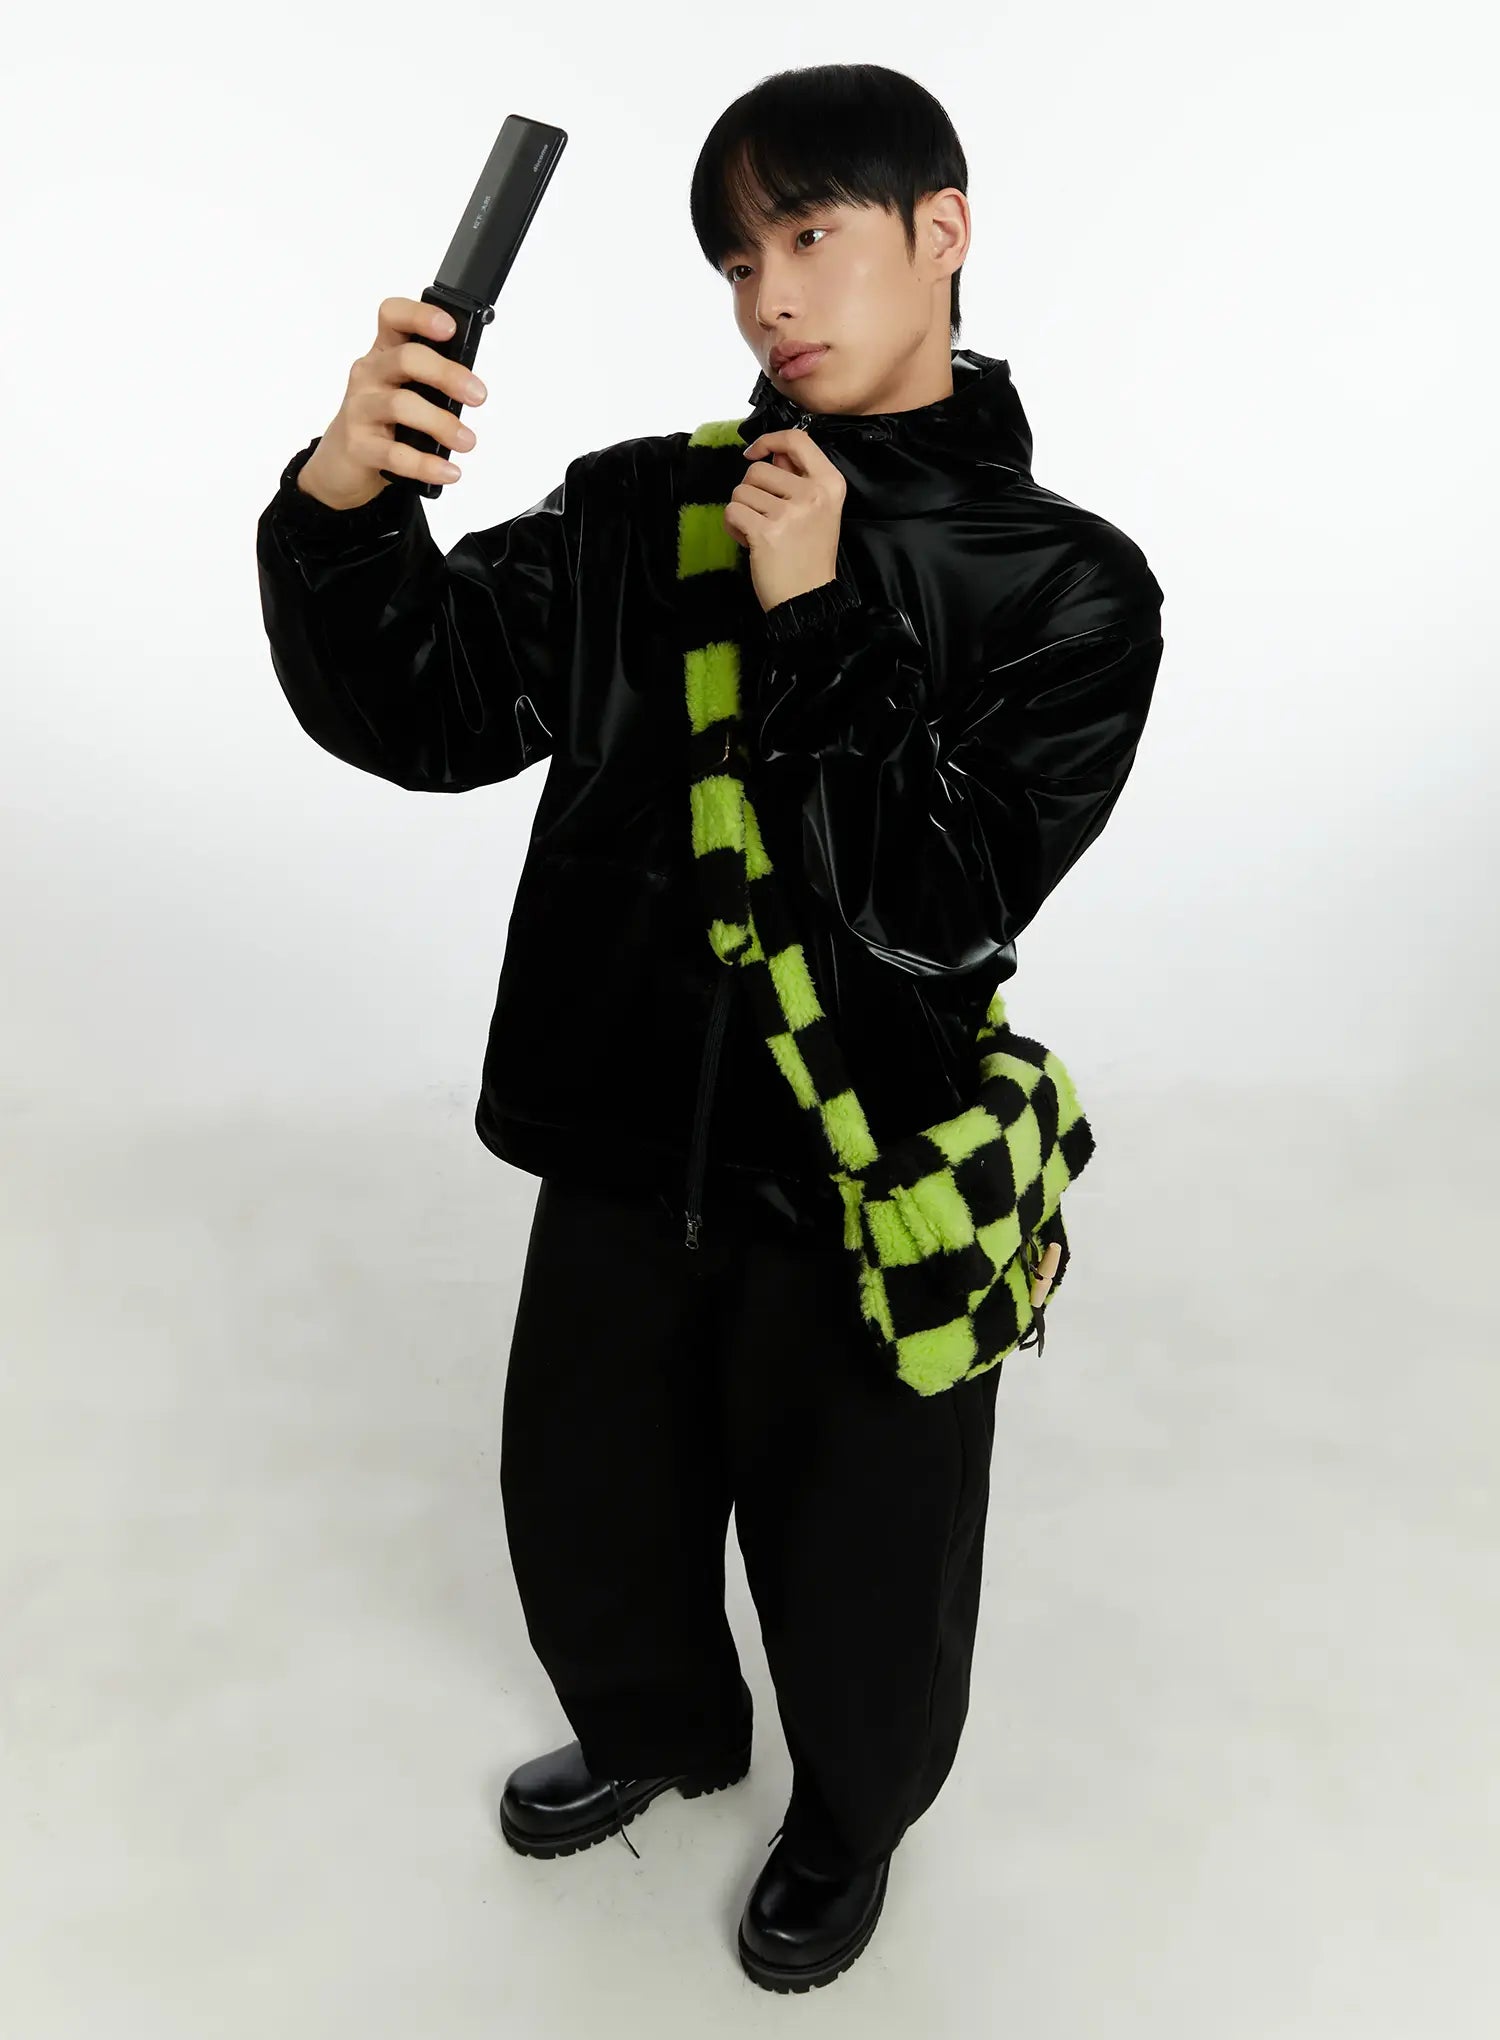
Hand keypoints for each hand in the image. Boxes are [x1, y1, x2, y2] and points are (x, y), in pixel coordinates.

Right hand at [297, 295, 486, 510]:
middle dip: (447, 374)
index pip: (392, 317)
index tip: (450, 328)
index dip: (420, 315)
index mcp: (382, 354)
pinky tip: (449, 472)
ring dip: (442, 423)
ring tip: (467, 441)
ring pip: (401, 405)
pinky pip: (395, 453)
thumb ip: (431, 382)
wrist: (342, 464)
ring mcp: (359, 409)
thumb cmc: (382, 422)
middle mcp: (368, 375)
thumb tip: (473, 387)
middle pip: (406, 359)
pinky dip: (426, 465)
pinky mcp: (358, 446)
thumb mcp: (403, 392)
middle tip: (478, 396)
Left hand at [724, 428, 846, 613]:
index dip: (769, 440)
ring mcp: (790, 512)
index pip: (797, 439)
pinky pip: (732, 511)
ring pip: (741, 491)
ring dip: (742, 511)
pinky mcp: (766, 531)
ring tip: (758, 531)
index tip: (755, 453)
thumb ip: (796, 477)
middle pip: (759, 469)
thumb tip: (772, 451)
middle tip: (764, 516)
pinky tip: (748, 540)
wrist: (808, 598)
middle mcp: (813, 494)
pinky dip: (733, 526)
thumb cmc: (810, 554)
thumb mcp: (817, 509)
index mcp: (830, 483)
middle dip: (751, 491)